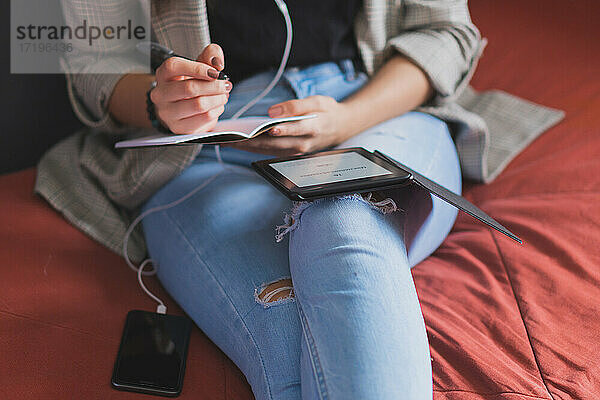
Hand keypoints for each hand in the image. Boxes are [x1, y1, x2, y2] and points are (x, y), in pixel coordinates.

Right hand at [151, 44, 231, 133]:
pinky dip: (217, 111)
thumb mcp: (199, 66)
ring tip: (223, 96)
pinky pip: (204, 119)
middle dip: (214, 86)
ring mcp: (168, 113)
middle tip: (226, 85)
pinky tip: (217, 107)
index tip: (215, 72)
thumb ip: (210, 56)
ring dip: (218, 99)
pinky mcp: (179, 128)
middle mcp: (161, 94)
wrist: (182, 109)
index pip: (174, 66)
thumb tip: (217, 61)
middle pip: (190, 88)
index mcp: (163, 74)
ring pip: (199, 105)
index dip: (197, 68)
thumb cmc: (190, 84)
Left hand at [226, 95, 355, 155]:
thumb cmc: (327, 112)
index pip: (294, 130)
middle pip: (273, 144)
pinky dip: (252, 148)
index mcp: (312, 128)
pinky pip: (268, 152)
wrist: (340, 127)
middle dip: (251, 141)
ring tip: (226, 140)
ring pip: (267, 150)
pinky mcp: (289, 154)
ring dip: (247, 147)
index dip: (280, 129)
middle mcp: (303, 144)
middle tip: (230, 137)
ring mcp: (295, 151)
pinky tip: (238, 142)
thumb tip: (273, 112)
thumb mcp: (318, 101)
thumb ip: (296, 106)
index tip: (266, 128)